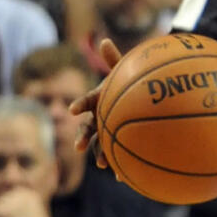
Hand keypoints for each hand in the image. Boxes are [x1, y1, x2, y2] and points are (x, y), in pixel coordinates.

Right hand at [68, 38, 122, 169]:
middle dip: (84, 138)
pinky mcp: (122, 142)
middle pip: (89, 128)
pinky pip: (121, 154)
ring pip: (103, 144)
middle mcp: (101, 117)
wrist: (145, 100)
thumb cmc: (131, 82)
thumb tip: (104, 39)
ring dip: (101, 155)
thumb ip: (115, 60)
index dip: (79, 105)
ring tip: (103, 165)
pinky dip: (123, 166)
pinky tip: (126, 177)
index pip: (87, 102)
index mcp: (100, 100)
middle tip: (79, 148)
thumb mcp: (125, 71)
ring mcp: (110, 131)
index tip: (72, 111)